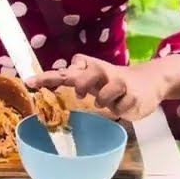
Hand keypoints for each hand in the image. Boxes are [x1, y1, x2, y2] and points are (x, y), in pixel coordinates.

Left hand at [28, 54, 166, 120]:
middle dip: (82, 83)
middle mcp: (102, 73)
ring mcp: (119, 83)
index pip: (64, 72)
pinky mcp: (133, 96)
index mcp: (88, 70)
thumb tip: (51, 89)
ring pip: (106, 92)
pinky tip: (124, 105)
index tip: (30, 83)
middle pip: (86, 74)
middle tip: (81, 94)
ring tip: (106, 102)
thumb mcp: (93, 80)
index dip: (47, 78)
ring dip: (103, 99)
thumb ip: (74, 80)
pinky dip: (120, 109)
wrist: (149, 82)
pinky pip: (121, 106)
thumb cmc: (113, 83)